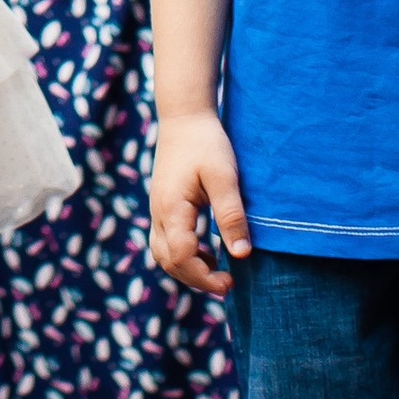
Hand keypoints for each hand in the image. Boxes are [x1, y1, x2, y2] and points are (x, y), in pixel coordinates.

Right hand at [149, 111, 250, 296]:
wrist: (184, 116)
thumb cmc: (206, 142)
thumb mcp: (224, 176)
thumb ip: (231, 215)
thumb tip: (241, 254)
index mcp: (171, 208)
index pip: (180, 257)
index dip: (204, 277)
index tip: (231, 281)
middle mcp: (158, 213)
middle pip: (167, 262)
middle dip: (196, 279)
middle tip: (228, 283)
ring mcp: (157, 210)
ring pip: (162, 254)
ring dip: (187, 269)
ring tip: (217, 271)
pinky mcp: (162, 206)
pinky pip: (165, 242)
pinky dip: (183, 255)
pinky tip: (207, 252)